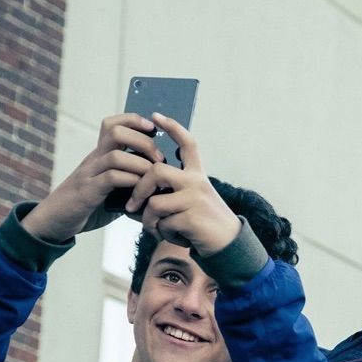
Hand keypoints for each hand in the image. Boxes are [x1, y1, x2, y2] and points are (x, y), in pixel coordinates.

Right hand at [22, 114, 162, 242]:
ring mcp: (89, 175)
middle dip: (142, 140)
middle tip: (158, 157)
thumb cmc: (87, 206)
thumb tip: (158, 178)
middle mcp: (94, 160)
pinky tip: (139, 190)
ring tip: (153, 175)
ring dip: (140, 163)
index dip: (133, 120)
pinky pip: (111, 178)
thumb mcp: (111, 188)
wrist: (54, 222)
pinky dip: (130, 181)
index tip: (153, 128)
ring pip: (115, 156)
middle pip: (115, 132)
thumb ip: (129, 180)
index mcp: (99, 156)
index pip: (113, 124)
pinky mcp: (88, 193)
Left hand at [127, 113, 240, 256]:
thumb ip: (173, 191)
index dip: (172, 127)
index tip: (156, 116)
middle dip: (138, 189)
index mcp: (197, 175)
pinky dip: (163, 234)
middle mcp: (196, 182)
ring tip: (157, 229)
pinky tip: (176, 237)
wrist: (228, 245)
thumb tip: (143, 194)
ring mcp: (195, 199)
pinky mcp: (192, 218)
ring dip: (149, 221)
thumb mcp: (192, 201)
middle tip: (132, 205)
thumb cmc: (204, 223)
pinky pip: (163, 224)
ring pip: (154, 203)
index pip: (187, 143)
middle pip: (156, 172)